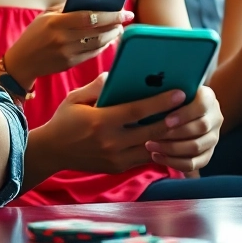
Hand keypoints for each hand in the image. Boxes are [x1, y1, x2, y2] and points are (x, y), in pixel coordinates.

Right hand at [2, 8, 132, 86]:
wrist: (22, 61)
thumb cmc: (34, 34)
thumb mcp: (45, 17)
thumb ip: (66, 9)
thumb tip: (91, 2)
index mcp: (56, 22)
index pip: (89, 16)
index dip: (109, 14)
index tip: (122, 10)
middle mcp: (62, 38)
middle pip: (97, 31)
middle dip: (115, 24)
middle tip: (125, 18)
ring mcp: (67, 53)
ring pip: (98, 44)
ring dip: (112, 35)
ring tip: (118, 28)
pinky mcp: (70, 63)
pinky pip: (93, 53)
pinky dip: (103, 46)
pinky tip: (108, 39)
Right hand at [36, 73, 196, 173]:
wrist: (52, 151)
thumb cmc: (64, 120)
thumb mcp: (75, 98)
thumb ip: (97, 86)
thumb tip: (116, 75)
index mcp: (100, 121)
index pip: (138, 111)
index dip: (161, 102)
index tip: (179, 93)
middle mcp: (111, 142)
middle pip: (152, 131)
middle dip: (173, 119)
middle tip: (189, 108)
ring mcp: (116, 157)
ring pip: (152, 147)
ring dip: (168, 136)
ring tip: (182, 123)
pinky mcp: (118, 167)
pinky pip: (144, 157)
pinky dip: (156, 147)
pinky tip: (164, 136)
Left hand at [144, 86, 222, 172]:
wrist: (182, 109)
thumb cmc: (169, 96)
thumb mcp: (169, 89)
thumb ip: (165, 92)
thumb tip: (150, 91)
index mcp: (208, 98)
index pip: (201, 105)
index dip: (184, 114)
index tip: (166, 120)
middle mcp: (215, 117)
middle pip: (200, 128)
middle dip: (174, 134)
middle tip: (150, 135)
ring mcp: (213, 137)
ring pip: (196, 147)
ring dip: (171, 149)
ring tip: (150, 146)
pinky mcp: (207, 154)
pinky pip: (194, 163)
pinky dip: (174, 163)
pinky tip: (157, 157)